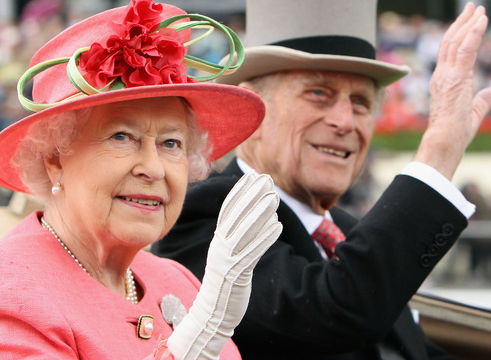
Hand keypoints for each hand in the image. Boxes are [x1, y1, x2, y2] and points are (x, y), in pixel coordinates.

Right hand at [167, 171, 281, 359]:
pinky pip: (252, 252)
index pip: (227, 210)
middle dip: (251, 195)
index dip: (239, 192)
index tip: (251, 176)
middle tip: (266, 179)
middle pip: (236, 216)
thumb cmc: (225, 284)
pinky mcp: (236, 274)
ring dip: (260, 212)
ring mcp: (227, 260)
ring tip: (274, 197)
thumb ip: (237, 238)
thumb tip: (252, 217)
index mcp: (218, 241)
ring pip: (244, 231)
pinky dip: (265, 238)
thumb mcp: (228, 256)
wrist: (212, 313)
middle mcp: (220, 247)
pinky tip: (278, 226)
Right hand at [414, 2, 490, 178]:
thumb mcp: (474, 112)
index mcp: (444, 81)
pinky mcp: (456, 76)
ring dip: (469, 22)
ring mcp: (447, 74)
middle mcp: (442, 74)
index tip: (468, 21)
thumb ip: (484, 100)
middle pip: (450, 40)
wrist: (445, 140)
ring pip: (457, 41)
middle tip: (472, 6)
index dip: (458, 34)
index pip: (450, 52)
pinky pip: (465, 49)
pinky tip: (481, 20)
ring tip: (478, 8)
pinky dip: (474, 32)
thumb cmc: (455, 132)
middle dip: (462, 21)